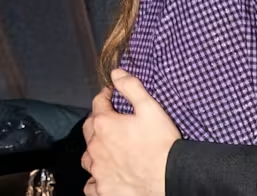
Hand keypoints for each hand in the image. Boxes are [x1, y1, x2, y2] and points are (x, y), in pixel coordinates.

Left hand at [82, 69, 180, 195]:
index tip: (111, 93)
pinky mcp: (102, 188)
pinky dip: (95, 177)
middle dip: (98, 120)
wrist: (168, 176)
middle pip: (89, 128)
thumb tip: (115, 72)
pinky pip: (90, 183)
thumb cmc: (161, 142)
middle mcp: (95, 147)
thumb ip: (131, 87)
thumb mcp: (150, 108)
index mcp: (104, 124)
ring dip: (95, 149)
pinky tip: (104, 174)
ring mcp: (97, 170)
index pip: (98, 103)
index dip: (105, 95)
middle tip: (111, 118)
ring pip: (88, 156)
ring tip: (107, 147)